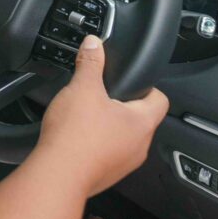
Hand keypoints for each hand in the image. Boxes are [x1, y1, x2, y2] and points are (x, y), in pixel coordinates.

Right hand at [34, 34, 167, 196]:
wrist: (58, 174)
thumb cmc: (75, 136)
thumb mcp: (82, 87)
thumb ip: (90, 62)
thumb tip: (94, 43)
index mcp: (141, 123)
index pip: (159, 99)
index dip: (146, 86)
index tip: (130, 80)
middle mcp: (139, 146)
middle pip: (139, 118)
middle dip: (120, 105)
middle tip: (100, 95)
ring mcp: (124, 164)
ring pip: (123, 138)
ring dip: (108, 127)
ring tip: (85, 116)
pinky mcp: (107, 175)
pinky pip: (108, 154)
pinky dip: (96, 145)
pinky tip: (77, 137)